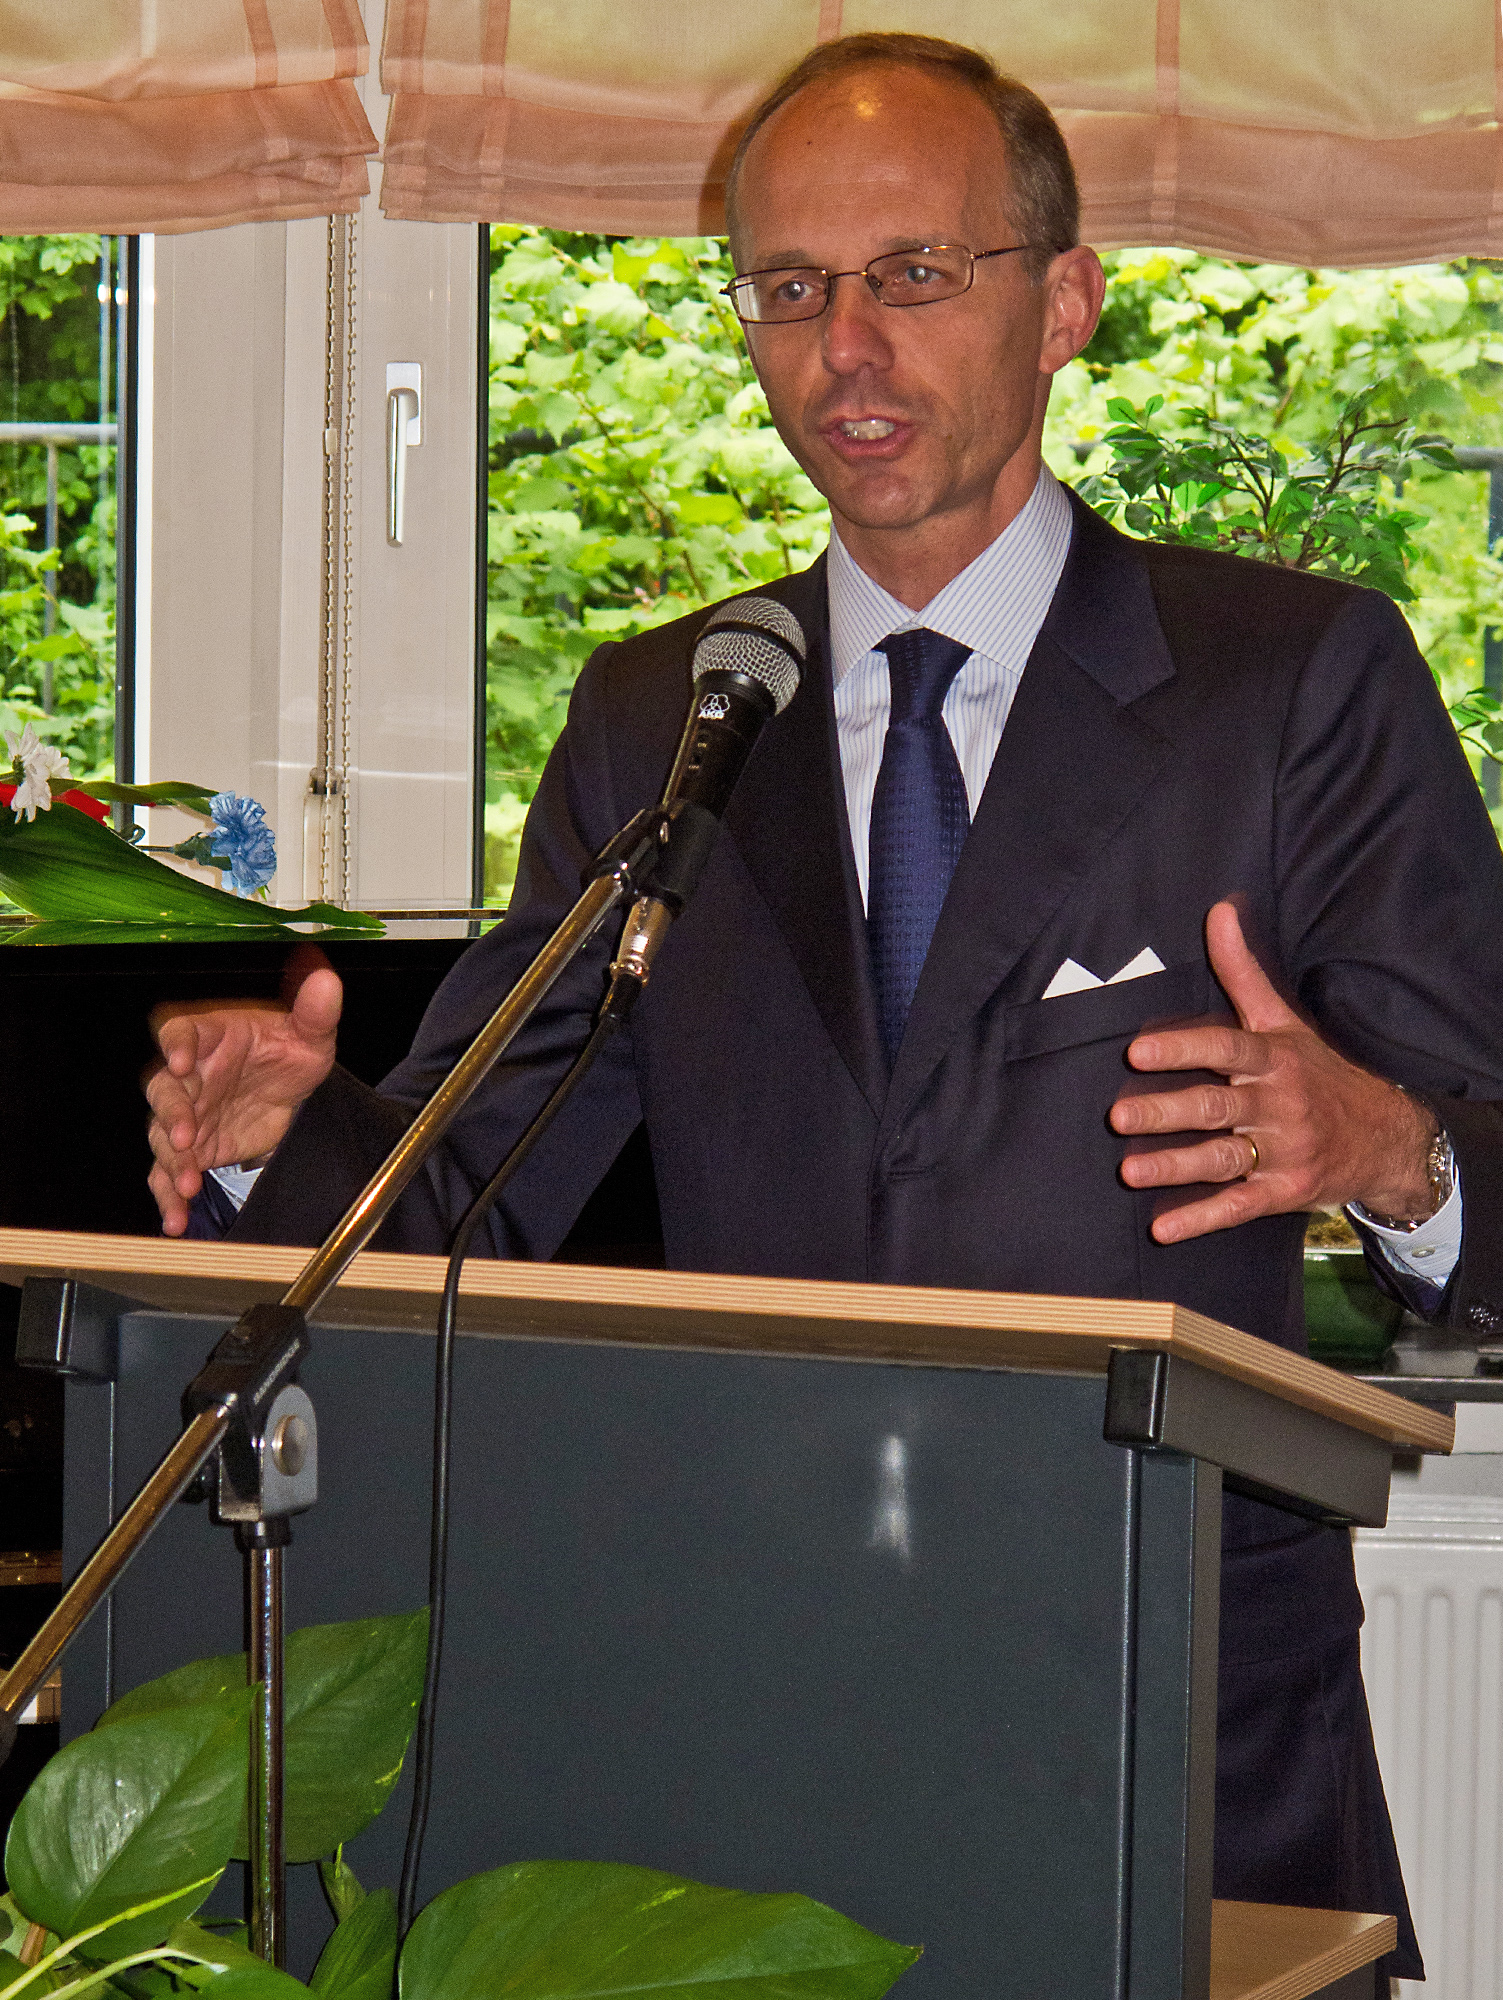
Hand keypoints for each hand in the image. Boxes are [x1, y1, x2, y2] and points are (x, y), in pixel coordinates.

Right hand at [145, 946, 342, 1236]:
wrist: (291, 1093)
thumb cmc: (288, 1053)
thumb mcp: (311, 1034)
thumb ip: (316, 1010)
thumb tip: (327, 980)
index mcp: (210, 1036)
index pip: (180, 1032)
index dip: (177, 1044)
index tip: (183, 1059)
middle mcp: (190, 1076)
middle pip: (163, 1089)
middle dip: (171, 1112)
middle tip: (185, 1134)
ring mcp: (186, 1114)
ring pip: (162, 1134)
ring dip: (170, 1159)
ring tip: (186, 1183)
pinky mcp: (191, 1149)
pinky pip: (169, 1172)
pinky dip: (169, 1195)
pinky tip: (176, 1218)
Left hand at [1109, 901, 1438, 1243]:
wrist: (1386, 1135)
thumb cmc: (1318, 1069)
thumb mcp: (1284, 1019)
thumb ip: (1243, 971)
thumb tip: (1218, 910)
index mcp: (1273, 1058)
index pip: (1225, 1049)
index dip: (1183, 1049)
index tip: (1137, 1051)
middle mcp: (1277, 1104)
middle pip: (1216, 1107)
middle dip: (1167, 1112)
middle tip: (1118, 1115)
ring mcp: (1282, 1150)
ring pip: (1222, 1159)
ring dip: (1175, 1167)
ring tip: (1129, 1171)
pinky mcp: (1283, 1191)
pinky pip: (1238, 1207)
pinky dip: (1201, 1219)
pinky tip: (1162, 1228)